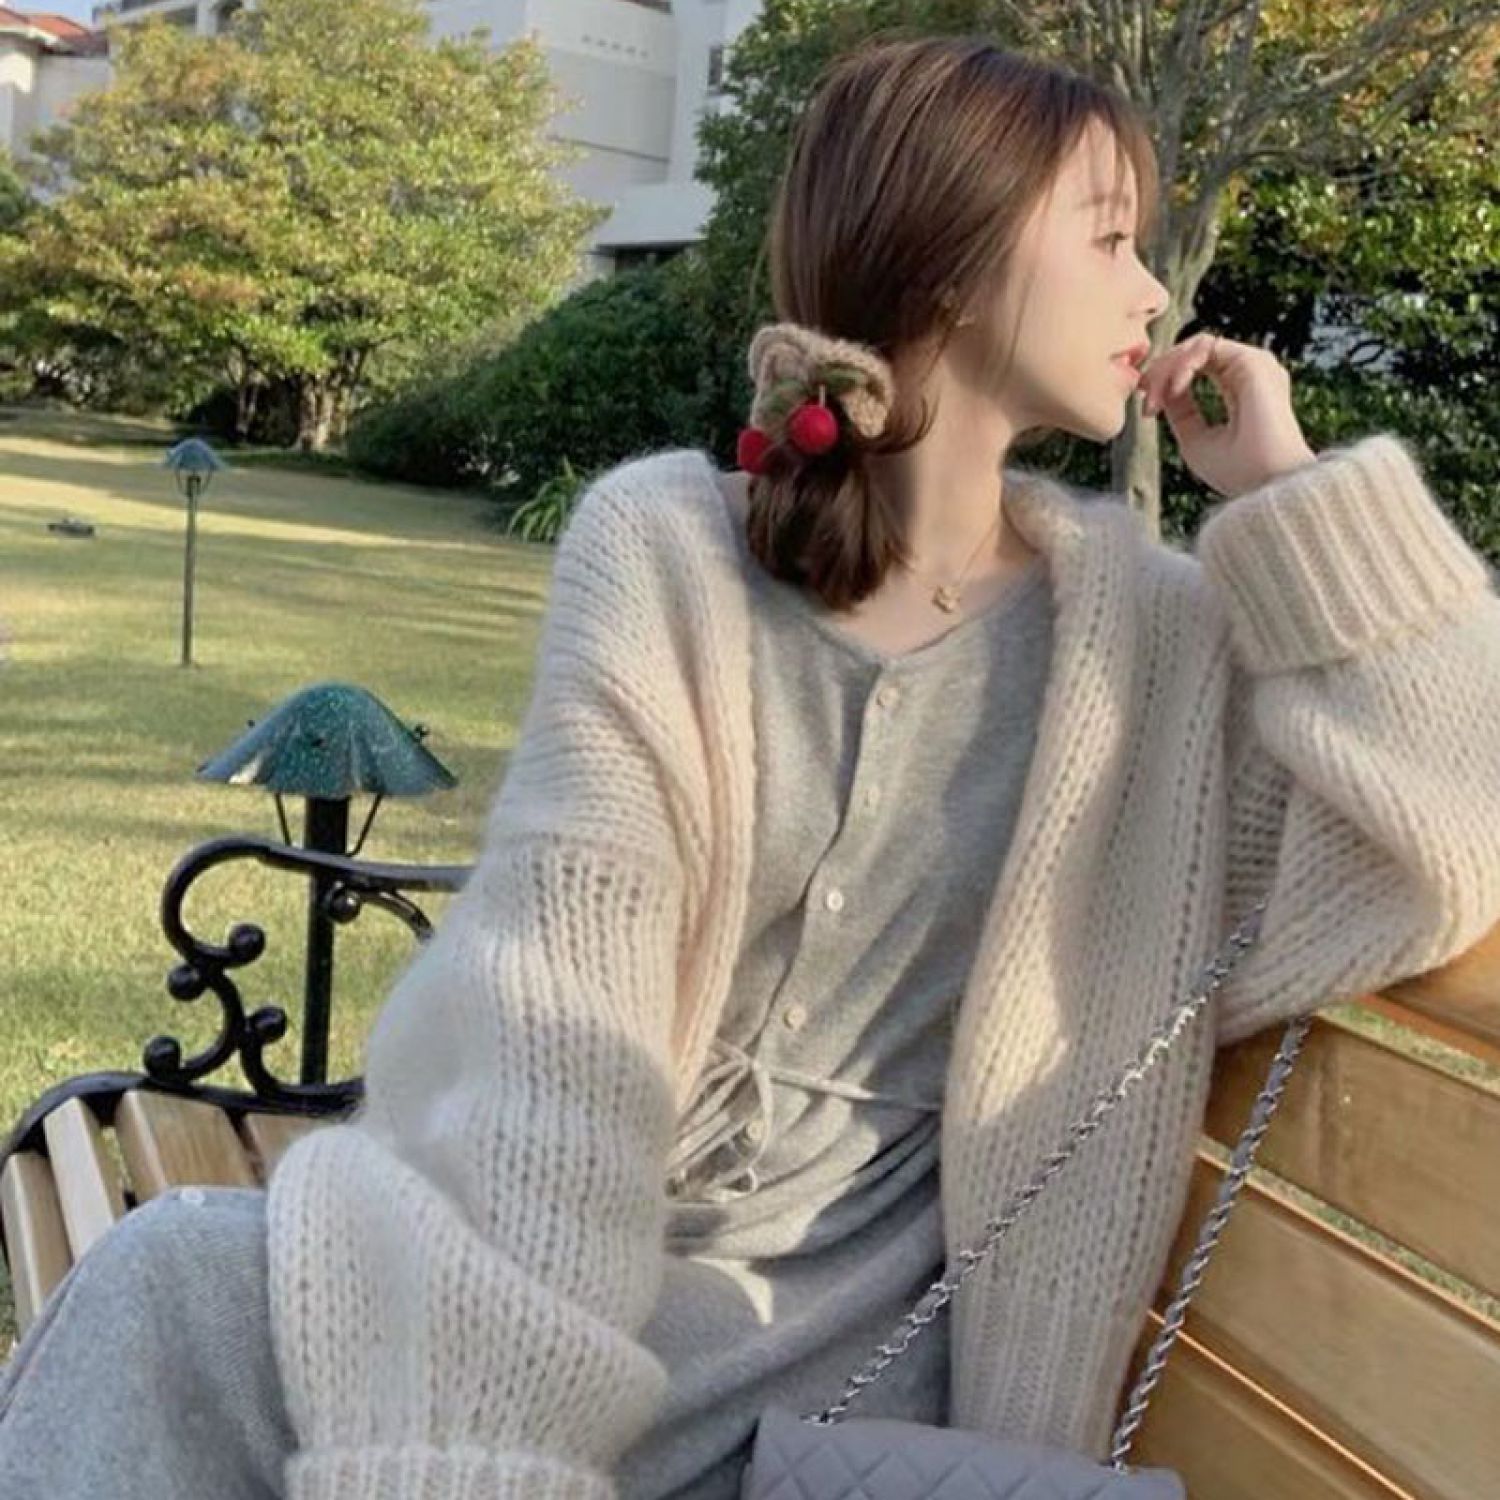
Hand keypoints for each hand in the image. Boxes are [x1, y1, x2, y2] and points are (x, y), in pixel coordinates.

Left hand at [1139, 332, 1317, 498]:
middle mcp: (1249, 374)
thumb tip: (1163, 388)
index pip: (1196, 368)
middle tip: (1146, 397)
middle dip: (1161, 373)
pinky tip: (1175, 387)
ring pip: (1196, 346)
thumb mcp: (1194, 440)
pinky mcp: (1253, 361)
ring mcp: (1253, 366)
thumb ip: (1180, 410)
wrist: (1268, 481)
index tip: (1147, 409)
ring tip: (1157, 396)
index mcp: (1239, 392)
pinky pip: (1205, 347)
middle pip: (1193, 355)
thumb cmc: (1238, 471)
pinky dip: (1182, 364)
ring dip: (1168, 368)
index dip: (1165, 381)